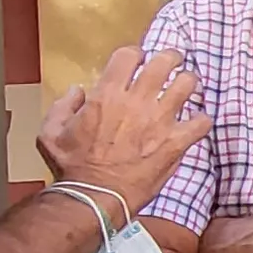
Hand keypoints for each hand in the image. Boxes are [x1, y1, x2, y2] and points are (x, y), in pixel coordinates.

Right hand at [40, 46, 209, 216]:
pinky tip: (195, 124)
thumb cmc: (72, 168)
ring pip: (187, 84)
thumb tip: (77, 91)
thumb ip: (62, 107)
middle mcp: (136, 102)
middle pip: (165, 61)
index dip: (136, 54)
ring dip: (188, 83)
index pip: (130, 55)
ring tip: (186, 88)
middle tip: (173, 63)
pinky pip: (201, 122)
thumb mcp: (50, 133)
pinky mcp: (175, 143)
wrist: (94, 197)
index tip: (138, 61)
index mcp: (107, 95)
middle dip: (171, 58)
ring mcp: (159, 121)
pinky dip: (201, 121)